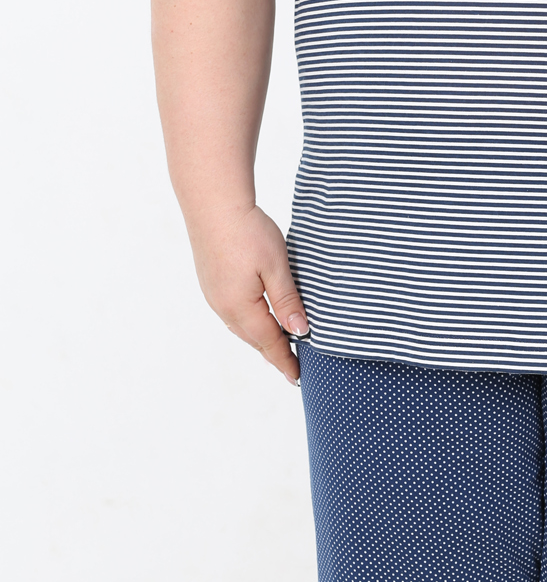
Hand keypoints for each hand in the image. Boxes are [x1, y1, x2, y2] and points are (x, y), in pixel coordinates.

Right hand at [189, 205, 307, 383]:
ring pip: (242, 327)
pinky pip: (233, 314)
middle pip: (254, 340)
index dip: (285, 360)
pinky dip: (249, 324)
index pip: (270, 342)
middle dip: (273, 355)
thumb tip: (300, 331)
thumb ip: (288, 301)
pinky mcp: (211, 282)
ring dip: (260, 340)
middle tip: (291, 369)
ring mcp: (214, 295)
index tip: (297, 377)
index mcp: (241, 307)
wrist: (214, 203)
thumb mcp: (276, 267)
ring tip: (277, 350)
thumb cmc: (247, 232)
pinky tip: (256, 321)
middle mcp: (223, 307)